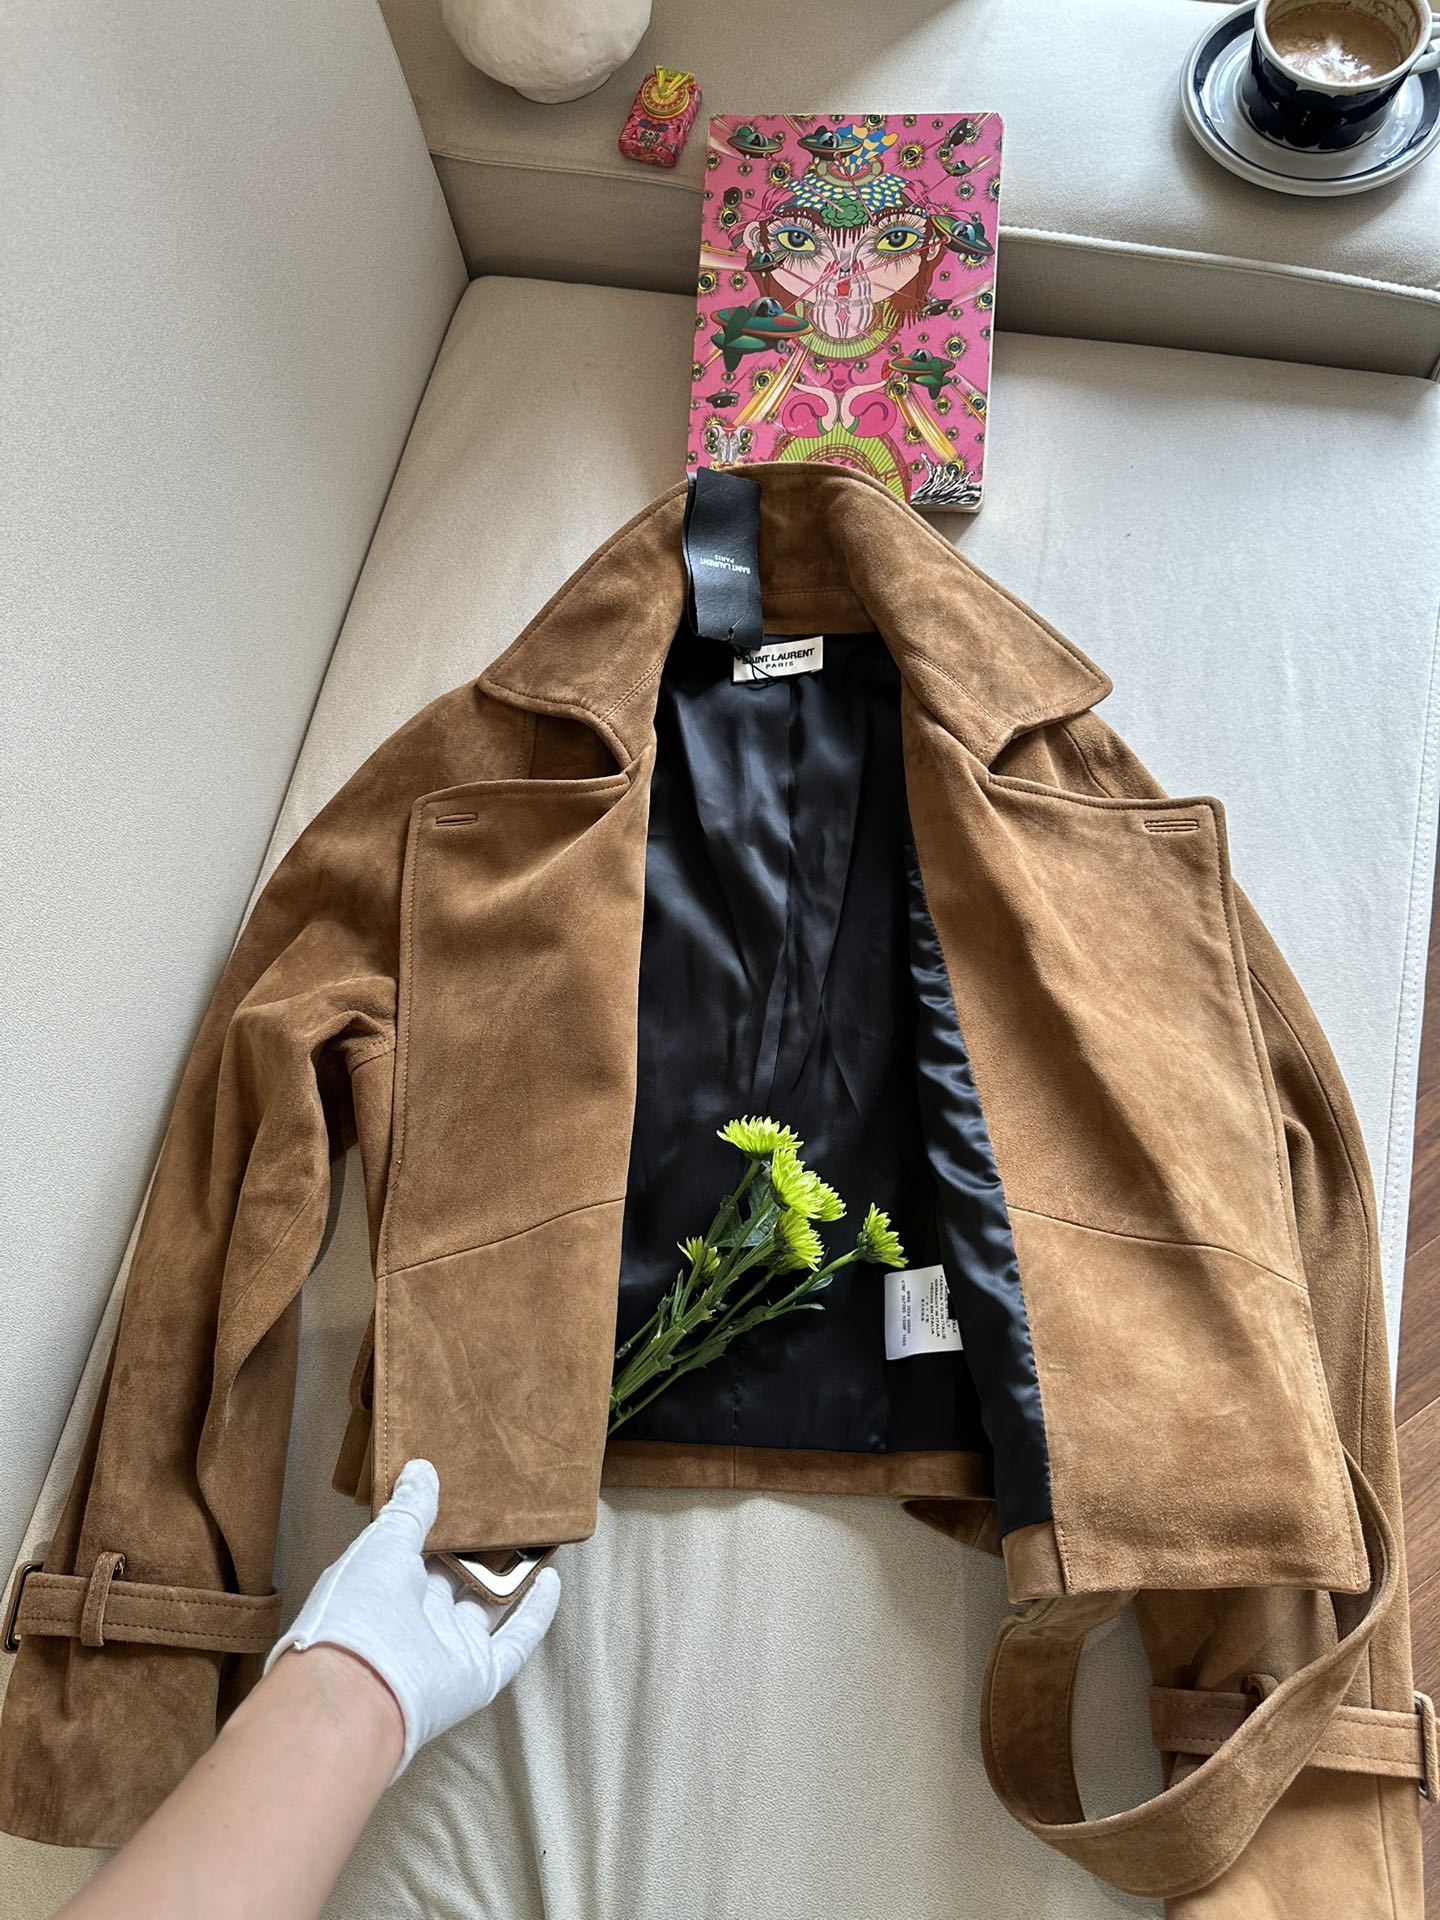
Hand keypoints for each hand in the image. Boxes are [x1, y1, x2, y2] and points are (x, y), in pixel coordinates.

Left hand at [264, 1459, 560, 1775]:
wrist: (360, 1689)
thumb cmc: (357, 1609)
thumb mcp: (382, 1543)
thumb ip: (409, 1510)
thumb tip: (422, 1469)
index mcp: (382, 1587)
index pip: (413, 1549)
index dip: (437, 1520)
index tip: (461, 1488)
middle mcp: (416, 1619)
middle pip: (453, 1576)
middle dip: (474, 1546)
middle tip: (501, 1507)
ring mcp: (449, 1647)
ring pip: (487, 1604)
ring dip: (510, 1574)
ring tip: (532, 1536)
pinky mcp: (479, 1674)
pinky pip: (515, 1640)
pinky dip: (535, 1613)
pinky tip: (551, 1580)